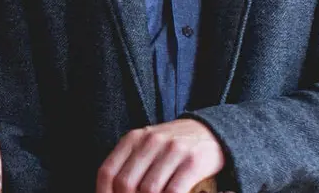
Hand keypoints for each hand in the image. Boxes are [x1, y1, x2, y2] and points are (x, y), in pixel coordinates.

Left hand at [96, 119, 224, 192]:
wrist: (211, 132)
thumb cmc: (173, 146)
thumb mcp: (146, 146)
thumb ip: (129, 164)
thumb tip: (114, 190)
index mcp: (133, 138)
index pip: (108, 171)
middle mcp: (151, 141)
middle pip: (126, 183)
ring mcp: (172, 150)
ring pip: (149, 189)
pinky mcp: (192, 162)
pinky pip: (174, 191)